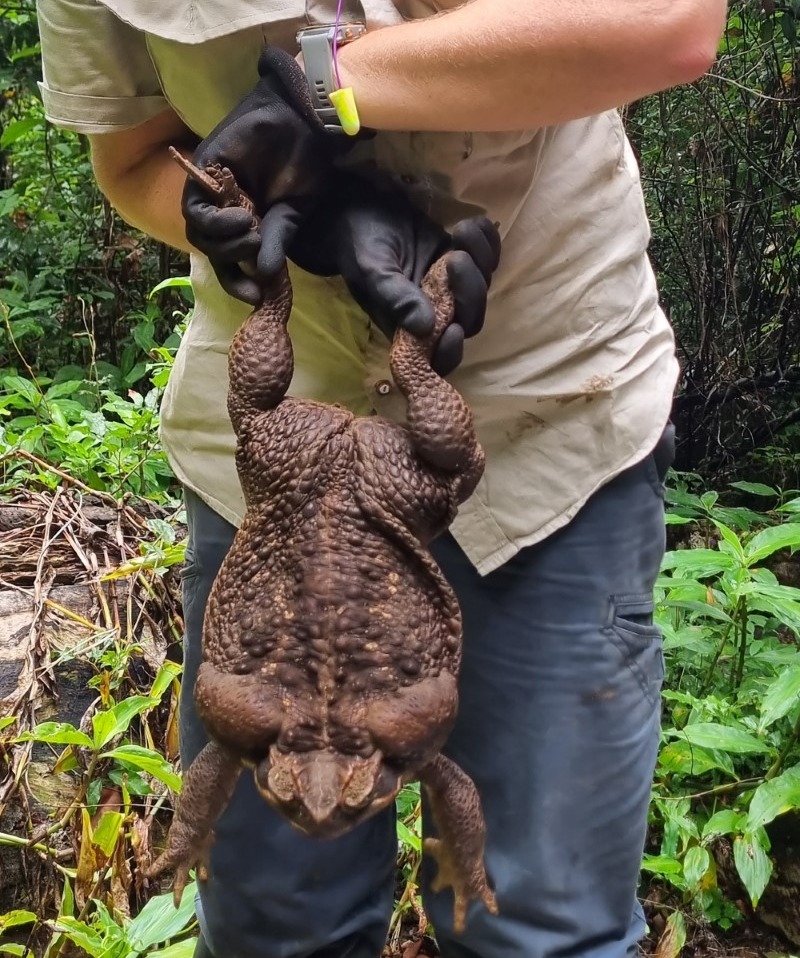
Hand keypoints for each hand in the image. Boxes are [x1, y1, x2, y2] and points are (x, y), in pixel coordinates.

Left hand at [182, 47, 341, 304]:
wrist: (302, 121)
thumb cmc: (305, 164)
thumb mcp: (293, 213)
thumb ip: (276, 242)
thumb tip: (265, 277)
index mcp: (247, 221)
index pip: (230, 260)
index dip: (237, 282)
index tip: (255, 296)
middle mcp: (225, 209)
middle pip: (211, 249)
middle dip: (232, 260)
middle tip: (257, 248)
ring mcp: (212, 191)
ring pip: (199, 234)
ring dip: (224, 242)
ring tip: (251, 230)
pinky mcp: (203, 172)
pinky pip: (195, 210)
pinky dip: (215, 222)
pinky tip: (241, 217)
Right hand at [285, 175, 501, 374]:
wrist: (362, 210)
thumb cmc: (360, 245)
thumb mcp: (373, 272)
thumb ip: (396, 299)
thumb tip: (425, 328)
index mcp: (409, 327)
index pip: (438, 356)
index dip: (451, 351)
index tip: (454, 328)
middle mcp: (435, 312)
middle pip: (470, 318)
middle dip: (470, 291)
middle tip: (455, 258)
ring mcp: (452, 287)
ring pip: (482, 287)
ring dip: (481, 260)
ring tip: (460, 231)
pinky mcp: (462, 259)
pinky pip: (489, 258)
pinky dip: (488, 242)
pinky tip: (473, 223)